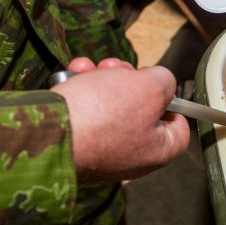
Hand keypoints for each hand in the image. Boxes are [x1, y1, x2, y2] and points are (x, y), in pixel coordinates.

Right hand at [52, 57, 189, 180]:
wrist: (46, 132)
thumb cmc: (103, 115)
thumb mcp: (149, 88)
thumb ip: (164, 81)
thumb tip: (161, 81)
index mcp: (157, 151)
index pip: (179, 128)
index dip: (173, 102)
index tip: (159, 85)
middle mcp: (130, 155)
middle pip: (141, 110)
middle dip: (128, 81)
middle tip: (119, 70)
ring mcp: (101, 149)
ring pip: (110, 104)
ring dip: (101, 79)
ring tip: (90, 69)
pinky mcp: (75, 140)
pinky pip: (85, 110)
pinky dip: (80, 88)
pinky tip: (74, 75)